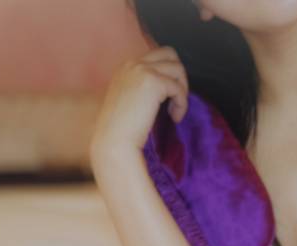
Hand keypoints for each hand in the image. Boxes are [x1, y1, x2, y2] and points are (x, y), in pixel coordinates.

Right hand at [90, 45, 188, 167]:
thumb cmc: (120, 130)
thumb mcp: (128, 101)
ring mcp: (143, 71)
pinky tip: (175, 118)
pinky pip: (178, 88)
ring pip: (178, 69)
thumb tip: (168, 88)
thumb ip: (143, 89)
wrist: (113, 141)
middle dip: (179, 75)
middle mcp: (133, 64)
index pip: (156, 57)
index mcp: (125, 67)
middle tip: (176, 99)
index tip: (166, 98)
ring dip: (182, 91)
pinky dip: (182, 104)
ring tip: (176, 111)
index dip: (167, 75)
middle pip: (170, 54)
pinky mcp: (154, 83)